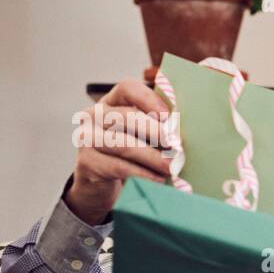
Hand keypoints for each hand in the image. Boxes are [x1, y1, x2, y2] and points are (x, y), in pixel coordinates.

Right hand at [65, 79, 171, 224]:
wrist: (96, 184)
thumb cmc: (126, 155)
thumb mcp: (138, 136)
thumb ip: (155, 127)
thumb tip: (187, 130)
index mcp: (111, 103)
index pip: (127, 88)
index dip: (149, 99)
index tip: (169, 116)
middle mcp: (94, 116)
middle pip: (125, 117)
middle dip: (155, 131)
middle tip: (176, 145)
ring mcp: (86, 138)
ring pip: (122, 144)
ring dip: (152, 157)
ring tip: (171, 167)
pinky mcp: (86, 162)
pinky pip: (118, 166)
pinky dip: (141, 173)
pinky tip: (157, 179)